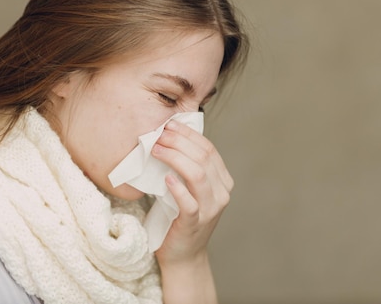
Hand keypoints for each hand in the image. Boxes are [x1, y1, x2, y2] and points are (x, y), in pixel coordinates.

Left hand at [151, 118, 233, 264]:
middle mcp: (222, 193)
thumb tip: (167, 138)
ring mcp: (210, 209)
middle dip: (179, 142)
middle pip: (203, 157)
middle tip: (158, 135)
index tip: (169, 125)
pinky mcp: (195, 223)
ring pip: (198, 175)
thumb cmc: (181, 216)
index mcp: (223, 181)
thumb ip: (187, 167)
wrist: (183, 255)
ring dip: (175, 158)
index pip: (209, 149)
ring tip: (156, 150)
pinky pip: (189, 202)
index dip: (189, 134)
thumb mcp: (190, 188)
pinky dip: (177, 188)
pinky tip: (165, 179)